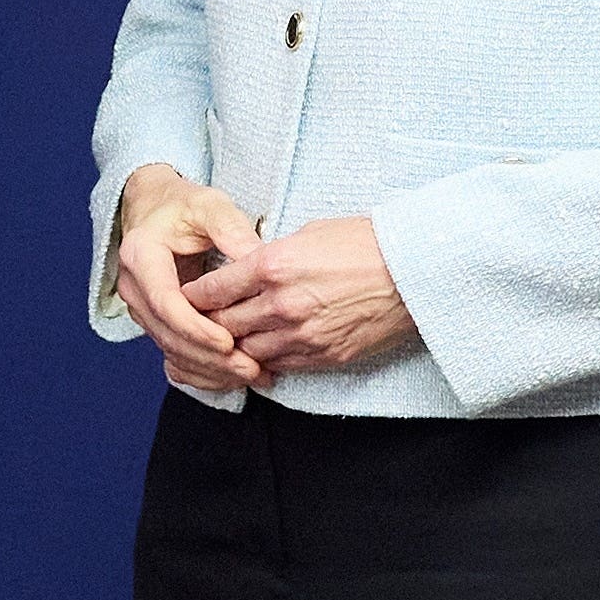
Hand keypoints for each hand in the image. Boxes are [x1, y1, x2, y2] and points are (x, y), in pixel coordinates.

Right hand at [115, 167, 265, 391]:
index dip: (196, 328)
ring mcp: (142, 308)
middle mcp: (134, 287)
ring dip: (210, 369)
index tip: (229, 342)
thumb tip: (257, 259)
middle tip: (251, 367)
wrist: (155, 209)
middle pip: (167, 335)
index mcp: (141, 256)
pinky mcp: (155, 322)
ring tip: (253, 374)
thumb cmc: (182, 205)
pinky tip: (233, 378)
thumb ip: (230, 228)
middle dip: (209, 357)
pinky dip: (202, 371)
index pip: (165, 302)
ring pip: (171, 350)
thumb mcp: (209, 205)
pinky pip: (173, 355)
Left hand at [191, 216, 417, 375]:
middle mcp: (281, 304)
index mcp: (272, 266)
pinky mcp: (324, 356)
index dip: (193, 297)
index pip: (212, 290)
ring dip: (236, 347)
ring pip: (248, 352)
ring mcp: (302, 335)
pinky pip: (281, 366)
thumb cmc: (364, 242)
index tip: (186, 298)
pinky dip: (267, 361)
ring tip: (229, 341)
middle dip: (208, 324)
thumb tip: (245, 270)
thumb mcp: (307, 234)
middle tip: (198, 324)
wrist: (413, 271)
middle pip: (223, 325)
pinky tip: (264, 353)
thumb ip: (269, 256)